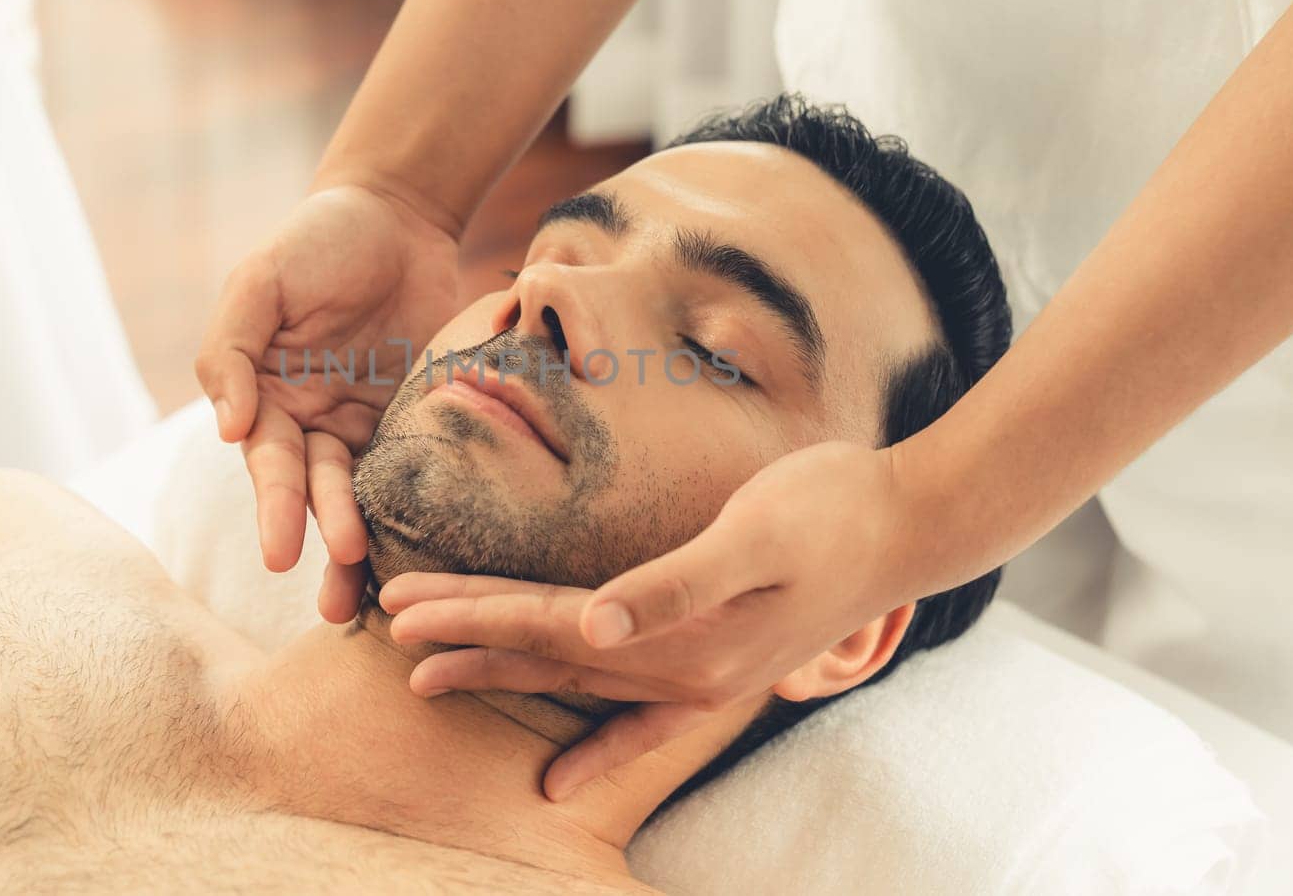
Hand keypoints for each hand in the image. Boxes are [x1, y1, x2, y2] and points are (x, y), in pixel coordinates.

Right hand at [196, 185, 460, 620]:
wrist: (397, 213)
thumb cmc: (316, 241)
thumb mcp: (261, 281)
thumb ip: (231, 350)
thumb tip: (227, 431)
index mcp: (267, 399)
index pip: (270, 463)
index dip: (277, 508)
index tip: (281, 554)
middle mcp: (312, 424)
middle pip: (318, 494)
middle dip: (326, 542)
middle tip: (338, 599)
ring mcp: (368, 427)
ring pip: (365, 496)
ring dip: (366, 549)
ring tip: (374, 602)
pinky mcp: (420, 422)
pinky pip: (420, 471)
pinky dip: (421, 512)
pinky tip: (436, 556)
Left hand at [377, 441, 921, 799]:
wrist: (908, 523)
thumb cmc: (831, 513)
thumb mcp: (754, 536)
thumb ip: (672, 584)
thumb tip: (594, 623)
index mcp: (679, 640)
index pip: (547, 624)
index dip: (472, 612)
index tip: (401, 600)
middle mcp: (680, 671)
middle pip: (544, 655)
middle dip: (464, 640)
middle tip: (384, 624)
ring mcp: (697, 676)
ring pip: (574, 677)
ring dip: (502, 672)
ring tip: (429, 673)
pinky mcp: (714, 664)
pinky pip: (637, 719)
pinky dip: (594, 744)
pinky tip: (558, 779)